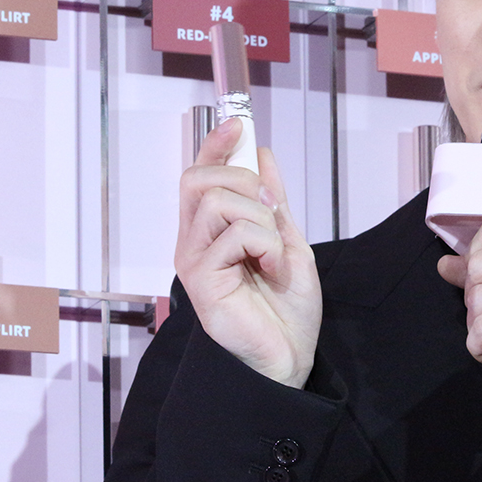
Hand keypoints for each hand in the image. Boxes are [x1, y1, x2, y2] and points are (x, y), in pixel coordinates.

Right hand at [175, 118, 321, 387]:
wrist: (287, 359)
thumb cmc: (284, 312)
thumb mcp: (287, 244)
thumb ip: (272, 204)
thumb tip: (263, 155)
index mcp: (212, 232)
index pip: (201, 175)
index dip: (215, 145)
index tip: (237, 122)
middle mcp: (194, 242)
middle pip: (199, 178)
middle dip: (244, 181)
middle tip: (272, 214)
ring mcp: (194, 260)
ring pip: (217, 200)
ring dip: (260, 218)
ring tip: (274, 251)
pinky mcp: (201, 279)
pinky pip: (232, 234)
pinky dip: (264, 243)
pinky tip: (272, 268)